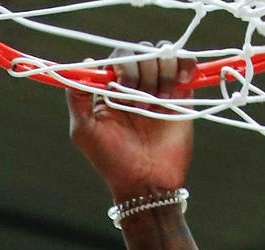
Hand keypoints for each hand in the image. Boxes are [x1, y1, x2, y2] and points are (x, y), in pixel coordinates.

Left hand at [66, 47, 197, 201]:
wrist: (147, 183)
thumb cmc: (112, 160)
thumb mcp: (84, 131)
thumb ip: (77, 97)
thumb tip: (85, 62)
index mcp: (112, 88)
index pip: (119, 56)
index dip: (124, 64)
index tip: (123, 85)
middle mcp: (136, 84)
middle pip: (143, 51)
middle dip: (143, 72)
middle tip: (141, 104)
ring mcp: (160, 88)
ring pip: (164, 55)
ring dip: (163, 73)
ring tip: (160, 103)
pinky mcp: (183, 96)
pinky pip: (187, 65)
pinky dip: (185, 65)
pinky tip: (181, 82)